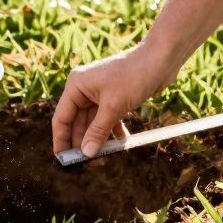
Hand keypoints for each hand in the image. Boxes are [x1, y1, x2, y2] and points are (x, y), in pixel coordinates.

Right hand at [52, 43, 179, 156]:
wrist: (161, 59)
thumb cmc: (134, 76)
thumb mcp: (114, 106)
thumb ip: (98, 130)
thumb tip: (86, 152)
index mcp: (76, 85)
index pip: (62, 117)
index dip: (61, 139)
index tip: (62, 159)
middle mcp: (84, 89)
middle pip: (77, 121)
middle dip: (81, 141)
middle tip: (83, 163)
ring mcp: (99, 93)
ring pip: (93, 122)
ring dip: (97, 138)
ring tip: (101, 157)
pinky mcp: (114, 97)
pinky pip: (107, 118)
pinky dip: (112, 131)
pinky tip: (118, 143)